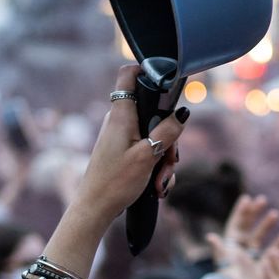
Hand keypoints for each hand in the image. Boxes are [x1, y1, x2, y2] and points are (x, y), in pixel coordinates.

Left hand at [67, 65, 184, 229]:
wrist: (95, 209)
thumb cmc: (115, 182)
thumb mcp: (148, 156)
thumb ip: (167, 132)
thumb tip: (182, 113)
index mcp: (122, 115)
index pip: (129, 75)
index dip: (146, 69)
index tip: (166, 79)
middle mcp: (121, 122)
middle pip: (154, 114)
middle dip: (169, 139)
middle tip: (169, 161)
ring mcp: (122, 137)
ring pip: (155, 136)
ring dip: (164, 160)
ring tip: (160, 183)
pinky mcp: (124, 152)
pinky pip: (148, 151)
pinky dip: (155, 167)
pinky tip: (156, 188)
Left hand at [208, 194, 278, 278]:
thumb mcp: (225, 268)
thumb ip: (220, 252)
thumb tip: (211, 237)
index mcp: (229, 249)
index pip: (234, 226)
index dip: (240, 212)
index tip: (247, 198)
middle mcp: (239, 253)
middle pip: (246, 229)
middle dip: (254, 214)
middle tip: (263, 200)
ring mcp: (250, 261)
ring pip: (259, 239)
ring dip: (266, 226)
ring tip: (275, 213)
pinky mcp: (261, 271)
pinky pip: (270, 254)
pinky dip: (277, 245)